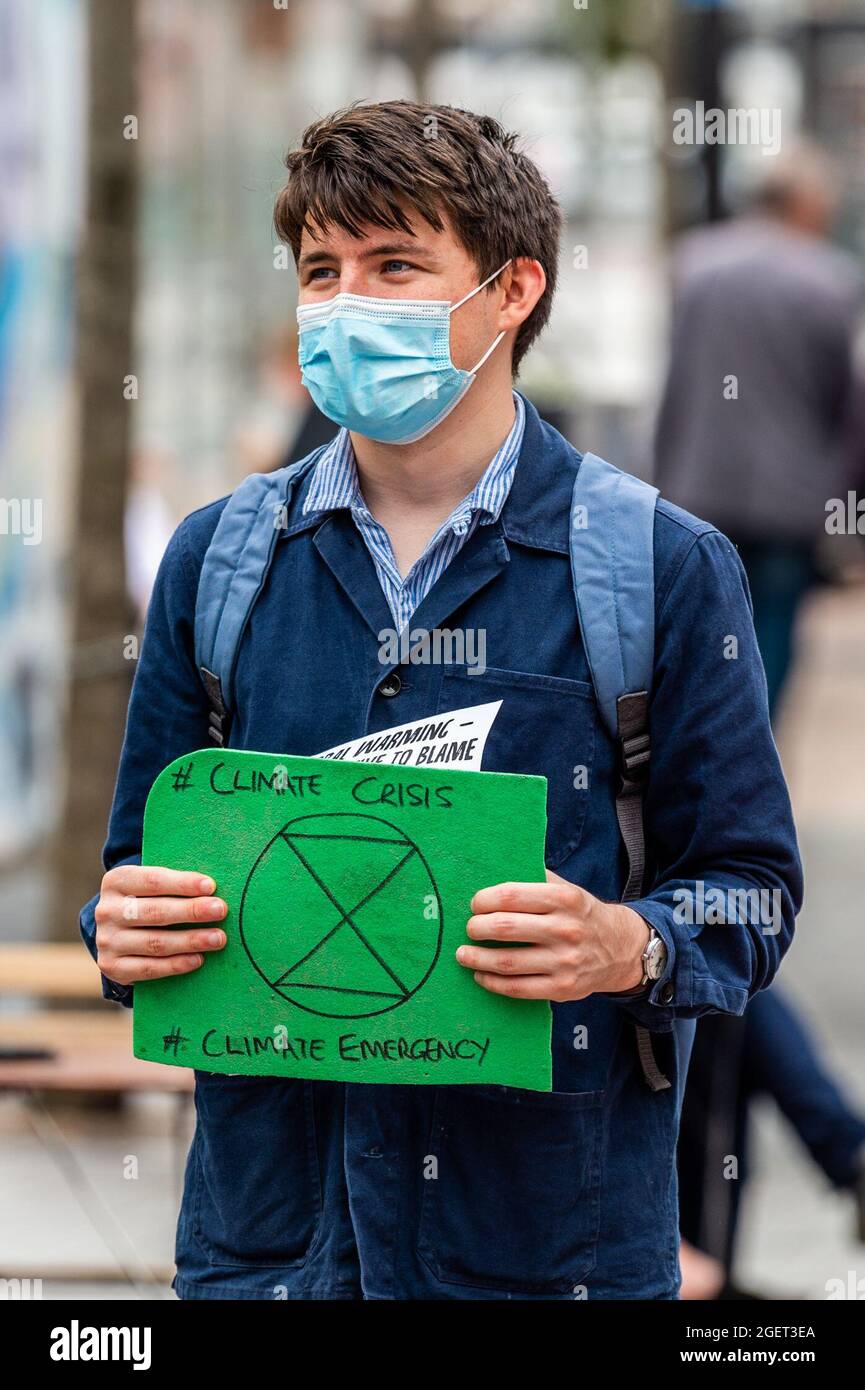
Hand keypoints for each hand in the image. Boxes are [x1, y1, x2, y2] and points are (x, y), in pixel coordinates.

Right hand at [95, 865, 227, 986]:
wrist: (118, 934)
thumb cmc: (148, 901)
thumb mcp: (153, 885)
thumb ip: (176, 883)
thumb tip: (214, 889)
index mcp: (116, 881)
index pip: (153, 881)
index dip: (183, 883)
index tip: (211, 886)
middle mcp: (107, 910)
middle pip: (155, 912)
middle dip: (191, 911)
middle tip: (221, 910)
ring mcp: (107, 940)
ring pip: (155, 942)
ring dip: (190, 940)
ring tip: (218, 938)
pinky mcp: (112, 966)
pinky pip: (149, 968)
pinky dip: (176, 964)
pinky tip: (198, 959)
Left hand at [455, 869, 649, 1001]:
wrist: (622, 949)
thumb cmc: (583, 914)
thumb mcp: (567, 890)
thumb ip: (535, 881)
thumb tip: (491, 877)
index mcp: (564, 899)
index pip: (511, 895)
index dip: (484, 900)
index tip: (475, 904)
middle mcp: (565, 930)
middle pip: (505, 928)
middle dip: (477, 927)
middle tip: (469, 928)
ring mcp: (564, 962)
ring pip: (507, 962)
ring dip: (477, 958)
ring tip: (463, 954)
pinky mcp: (562, 988)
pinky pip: (518, 988)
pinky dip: (492, 983)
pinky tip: (481, 976)